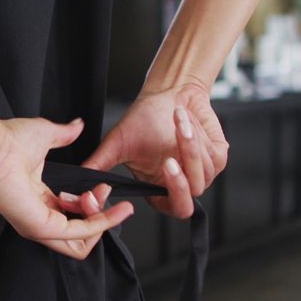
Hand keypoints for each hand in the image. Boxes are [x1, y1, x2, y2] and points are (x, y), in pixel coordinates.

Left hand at [0, 117, 133, 259]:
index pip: (72, 216)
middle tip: (101, 192)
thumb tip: (77, 126)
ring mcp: (36, 226)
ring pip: (80, 244)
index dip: (93, 203)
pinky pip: (78, 234)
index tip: (102, 186)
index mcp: (37, 200)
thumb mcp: (46, 135)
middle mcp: (36, 217)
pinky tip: (107, 206)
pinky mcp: (40, 226)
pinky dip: (99, 223)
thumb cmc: (4, 141)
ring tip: (99, 195)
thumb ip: (65, 135)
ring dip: (101, 220)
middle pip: (79, 236)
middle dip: (100, 216)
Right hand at [83, 83, 228, 217]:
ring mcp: (203, 173)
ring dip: (187, 142)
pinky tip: (184, 121)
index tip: (152, 172)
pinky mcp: (219, 157)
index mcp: (159, 190)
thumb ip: (99, 167)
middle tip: (168, 161)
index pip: (169, 208)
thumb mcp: (117, 143)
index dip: (164, 196)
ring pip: (202, 173)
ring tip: (175, 119)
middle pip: (188, 201)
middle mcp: (182, 186)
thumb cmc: (144, 118)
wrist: (170, 92)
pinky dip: (197, 135)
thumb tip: (80, 190)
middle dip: (179, 182)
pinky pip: (212, 156)